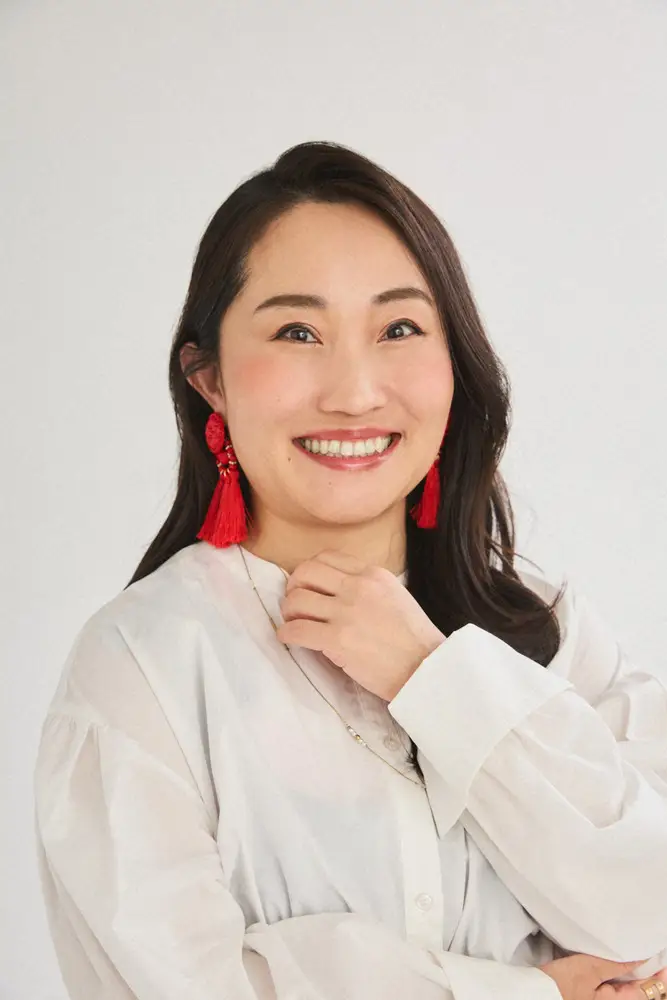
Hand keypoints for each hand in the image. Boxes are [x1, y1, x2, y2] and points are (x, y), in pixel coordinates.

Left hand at [275, 549, 445, 701]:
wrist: (427, 669)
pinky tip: (289, 639)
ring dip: (288, 612)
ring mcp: (346, 612)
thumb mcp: (395, 596)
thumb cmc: (415, 639)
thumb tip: (337, 590)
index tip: (306, 585)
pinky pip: (297, 631)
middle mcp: (357, 587)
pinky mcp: (337, 640)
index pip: (326, 558)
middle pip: (305, 573)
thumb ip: (368, 587)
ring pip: (296, 601)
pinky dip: (287, 635)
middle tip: (295, 604)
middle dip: (293, 587)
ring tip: (293, 623)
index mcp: (372, 574)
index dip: (309, 571)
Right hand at [538, 954, 665, 998]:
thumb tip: (641, 958)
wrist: (533, 995)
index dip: (656, 976)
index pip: (646, 992)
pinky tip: (612, 962)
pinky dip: (616, 975)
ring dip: (629, 973)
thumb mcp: (589, 969)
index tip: (661, 960)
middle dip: (643, 973)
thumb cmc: (559, 984)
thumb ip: (616, 964)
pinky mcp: (591, 997)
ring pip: (624, 989)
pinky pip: (612, 988)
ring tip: (629, 953)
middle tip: (644, 952)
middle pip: (637, 992)